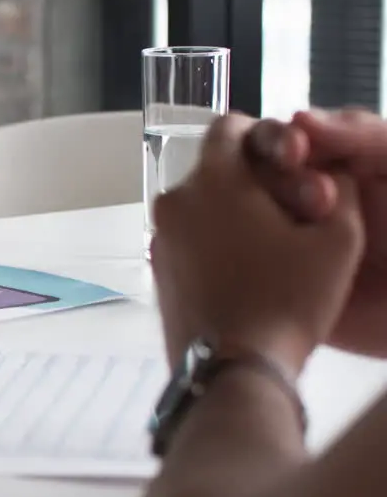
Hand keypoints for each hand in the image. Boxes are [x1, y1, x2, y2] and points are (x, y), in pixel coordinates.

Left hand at [151, 114, 364, 375]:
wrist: (232, 370)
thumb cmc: (288, 301)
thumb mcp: (339, 239)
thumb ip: (341, 187)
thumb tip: (332, 170)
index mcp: (211, 180)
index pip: (230, 127)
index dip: (265, 136)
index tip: (292, 161)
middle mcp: (173, 202)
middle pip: (215, 170)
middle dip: (253, 180)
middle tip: (295, 210)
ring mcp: (158, 239)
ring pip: (201, 207)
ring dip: (233, 213)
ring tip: (275, 247)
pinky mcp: (156, 272)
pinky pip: (189, 240)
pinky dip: (215, 243)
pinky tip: (248, 272)